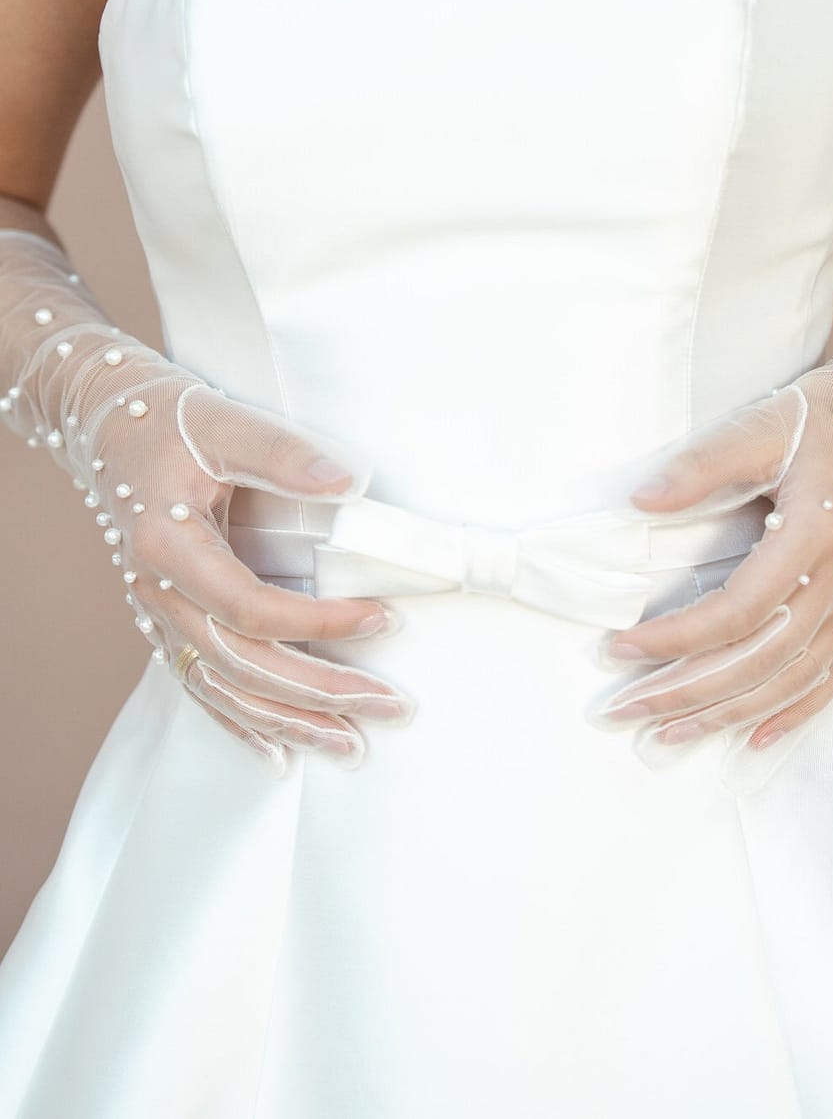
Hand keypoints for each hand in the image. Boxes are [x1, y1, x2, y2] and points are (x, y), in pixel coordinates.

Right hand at [0, 226, 414, 772]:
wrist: (105, 421)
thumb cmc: (166, 418)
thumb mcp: (224, 422)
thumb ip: (284, 453)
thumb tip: (348, 484)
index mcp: (168, 547)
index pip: (249, 607)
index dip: (317, 622)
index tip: (381, 618)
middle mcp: (156, 592)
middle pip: (241, 664)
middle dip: (319, 694)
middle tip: (390, 707)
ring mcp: (156, 613)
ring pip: (222, 687)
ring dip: (288, 721)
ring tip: (351, 745)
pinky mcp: (164, 619)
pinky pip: (200, 685)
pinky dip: (241, 722)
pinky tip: (280, 751)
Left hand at [588, 283, 832, 763]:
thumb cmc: (831, 415)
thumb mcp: (763, 425)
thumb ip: (702, 464)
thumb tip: (639, 500)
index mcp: (816, 533)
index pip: (736, 610)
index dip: (675, 638)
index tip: (618, 647)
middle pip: (760, 660)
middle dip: (685, 694)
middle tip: (622, 711)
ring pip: (793, 680)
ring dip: (728, 715)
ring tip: (667, 737)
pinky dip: (796, 714)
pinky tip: (755, 740)